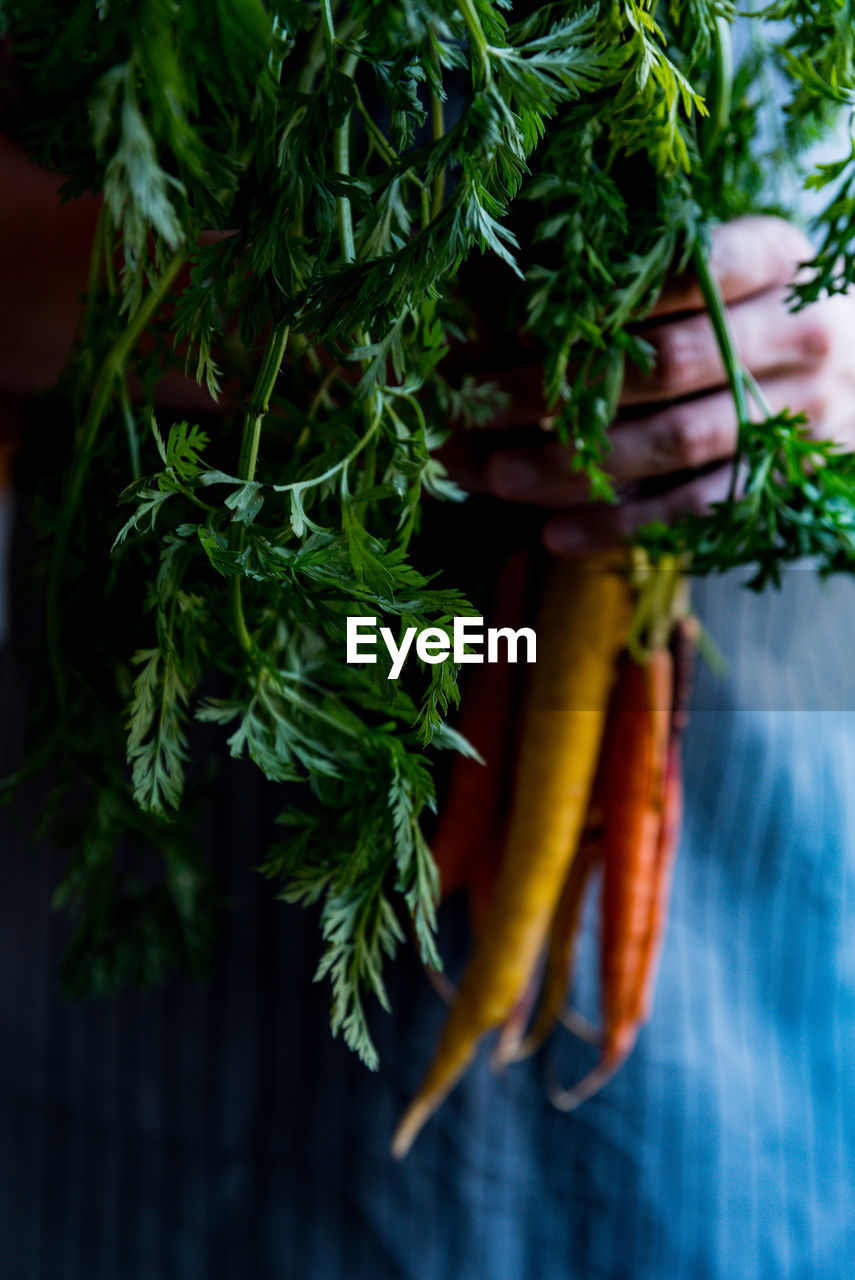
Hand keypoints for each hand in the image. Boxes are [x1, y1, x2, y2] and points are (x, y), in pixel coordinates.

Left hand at [442, 216, 854, 554]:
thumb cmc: (751, 306)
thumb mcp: (714, 266)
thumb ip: (632, 273)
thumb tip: (493, 303)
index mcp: (776, 256)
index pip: (683, 270)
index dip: (591, 301)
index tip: (507, 327)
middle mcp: (799, 334)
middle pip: (665, 365)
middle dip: (557, 389)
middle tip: (473, 407)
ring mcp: (797, 413)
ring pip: (674, 444)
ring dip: (577, 465)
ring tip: (497, 476)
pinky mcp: (781, 479)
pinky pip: (693, 510)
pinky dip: (620, 526)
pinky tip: (554, 536)